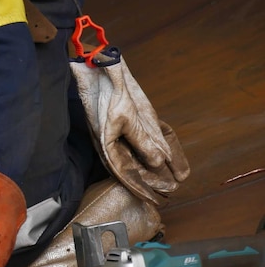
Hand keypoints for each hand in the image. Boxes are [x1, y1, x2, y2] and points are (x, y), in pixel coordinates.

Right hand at [70, 54, 189, 204]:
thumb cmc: (105, 89)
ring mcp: (117, 130)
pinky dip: (153, 146)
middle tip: (170, 190)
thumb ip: (142, 140)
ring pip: (137, 153)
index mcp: (107, 145)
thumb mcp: (126, 116)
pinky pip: (140, 139)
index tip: (157, 201)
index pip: (125, 175)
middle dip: (151, 179)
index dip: (141, 189)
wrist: (94, 65)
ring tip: (172, 175)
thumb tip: (157, 163)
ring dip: (154, 164)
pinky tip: (164, 151)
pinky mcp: (122, 119)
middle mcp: (111, 141)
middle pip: (133, 166)